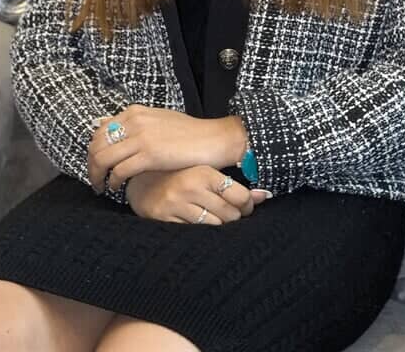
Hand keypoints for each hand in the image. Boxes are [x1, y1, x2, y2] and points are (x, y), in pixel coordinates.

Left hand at [88, 106, 234, 192]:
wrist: (213, 139)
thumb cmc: (188, 134)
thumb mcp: (157, 121)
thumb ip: (135, 125)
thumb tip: (108, 129)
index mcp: (135, 112)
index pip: (100, 131)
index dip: (93, 151)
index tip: (95, 164)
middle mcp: (134, 121)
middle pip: (96, 145)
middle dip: (91, 165)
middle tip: (95, 180)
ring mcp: (141, 137)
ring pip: (103, 158)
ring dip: (97, 176)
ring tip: (101, 187)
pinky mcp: (149, 155)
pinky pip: (119, 171)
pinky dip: (113, 182)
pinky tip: (117, 187)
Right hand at [125, 166, 269, 223]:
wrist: (140, 179)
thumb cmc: (179, 174)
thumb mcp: (204, 172)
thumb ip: (233, 185)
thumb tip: (264, 196)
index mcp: (203, 171)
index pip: (240, 196)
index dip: (246, 204)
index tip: (243, 205)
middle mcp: (190, 187)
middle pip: (230, 214)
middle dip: (233, 216)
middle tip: (228, 213)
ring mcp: (176, 205)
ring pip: (215, 226)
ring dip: (218, 225)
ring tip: (212, 216)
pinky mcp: (165, 220)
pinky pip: (195, 233)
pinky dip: (201, 232)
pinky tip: (197, 223)